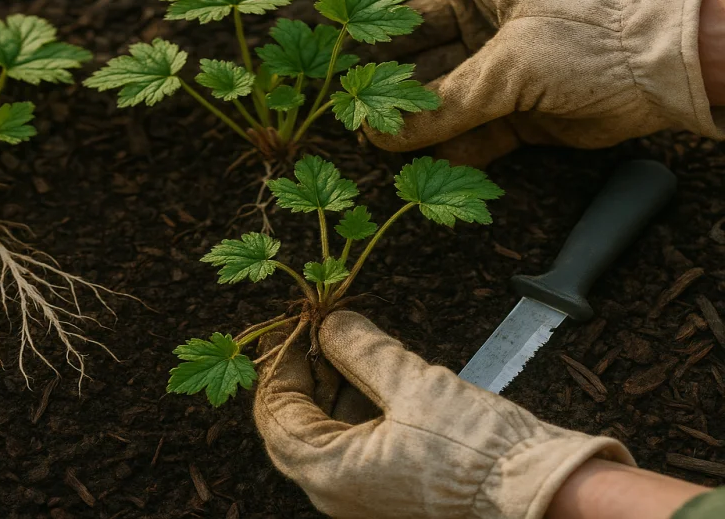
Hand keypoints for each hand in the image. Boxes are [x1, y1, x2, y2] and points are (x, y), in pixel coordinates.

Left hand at [252, 310, 632, 518]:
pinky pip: (351, 441)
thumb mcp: (414, 384)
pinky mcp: (386, 486)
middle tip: (320, 329)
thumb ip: (362, 350)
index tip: (300, 324)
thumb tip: (330, 323)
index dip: (282, 361)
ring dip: (329, 384)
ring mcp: (360, 494)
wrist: (541, 491)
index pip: (274, 411)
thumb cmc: (481, 451)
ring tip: (347, 342)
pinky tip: (372, 371)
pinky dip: (354, 404)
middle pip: (292, 422)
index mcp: (329, 473)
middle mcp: (335, 492)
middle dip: (304, 371)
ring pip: (321, 430)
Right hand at [362, 0, 724, 166]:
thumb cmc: (589, 40)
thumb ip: (443, 105)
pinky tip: (420, 162)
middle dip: (389, 66)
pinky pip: (471, 132)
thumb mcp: (508, 67)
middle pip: (424, 37)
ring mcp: (505, 68)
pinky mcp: (519, 112)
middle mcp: (492, 20)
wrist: (661, 77)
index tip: (360, 14)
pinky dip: (449, 149)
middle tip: (352, 95)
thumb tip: (380, 134)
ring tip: (375, 138)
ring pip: (443, 91)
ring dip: (413, 116)